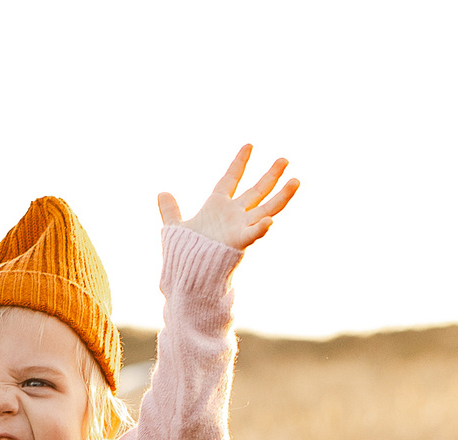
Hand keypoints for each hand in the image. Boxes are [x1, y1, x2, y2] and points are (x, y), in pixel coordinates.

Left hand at [159, 145, 297, 251]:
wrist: (187, 275)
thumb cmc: (184, 254)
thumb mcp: (174, 227)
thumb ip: (170, 210)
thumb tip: (161, 193)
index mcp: (217, 207)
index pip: (230, 179)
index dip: (239, 163)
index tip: (249, 145)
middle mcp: (233, 215)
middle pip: (256, 191)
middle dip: (270, 175)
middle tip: (284, 159)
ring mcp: (239, 228)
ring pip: (266, 208)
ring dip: (281, 196)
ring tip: (296, 180)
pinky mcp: (238, 243)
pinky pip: (252, 234)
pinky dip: (261, 228)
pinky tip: (270, 221)